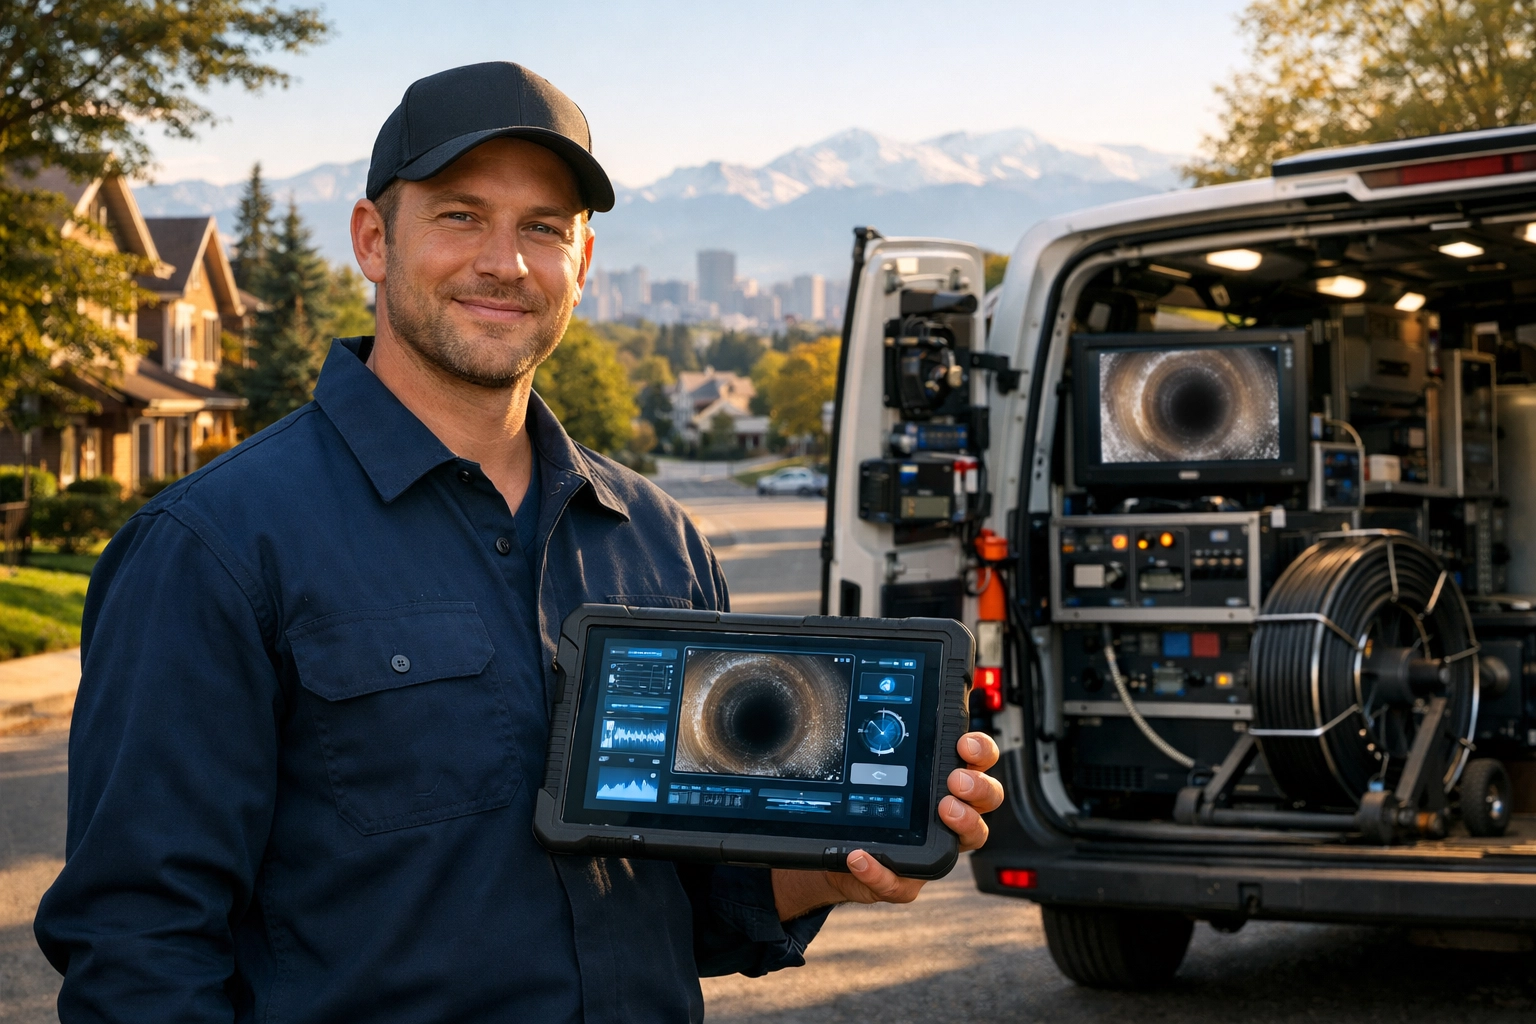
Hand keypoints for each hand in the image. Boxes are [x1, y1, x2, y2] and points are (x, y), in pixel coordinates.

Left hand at [771, 732, 1002, 919]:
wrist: (837, 852)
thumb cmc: (866, 802)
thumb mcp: (874, 767)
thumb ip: (882, 737)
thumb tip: (879, 688)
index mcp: (945, 779)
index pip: (979, 760)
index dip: (980, 751)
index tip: (964, 744)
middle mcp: (949, 813)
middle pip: (986, 799)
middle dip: (979, 787)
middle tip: (956, 780)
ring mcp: (933, 848)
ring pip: (969, 839)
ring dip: (964, 824)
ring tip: (944, 810)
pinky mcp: (904, 881)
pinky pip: (901, 884)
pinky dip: (880, 871)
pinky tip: (861, 856)